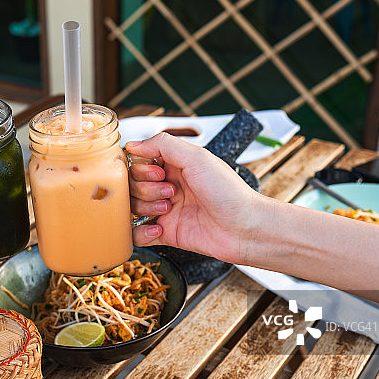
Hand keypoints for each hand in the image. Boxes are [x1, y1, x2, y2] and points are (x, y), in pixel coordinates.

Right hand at [127, 133, 265, 263]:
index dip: (142, 168)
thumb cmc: (229, 192)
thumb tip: (133, 144)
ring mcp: (165, 210)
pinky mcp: (166, 232)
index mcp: (175, 165)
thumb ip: (163, 144)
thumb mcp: (197, 157)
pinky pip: (138, 234)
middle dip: (146, 188)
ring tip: (170, 209)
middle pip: (132, 184)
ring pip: (133, 207)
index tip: (159, 172)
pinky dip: (142, 232)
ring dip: (147, 207)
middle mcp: (168, 185)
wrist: (245, 228)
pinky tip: (159, 229)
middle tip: (171, 191)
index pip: (139, 162)